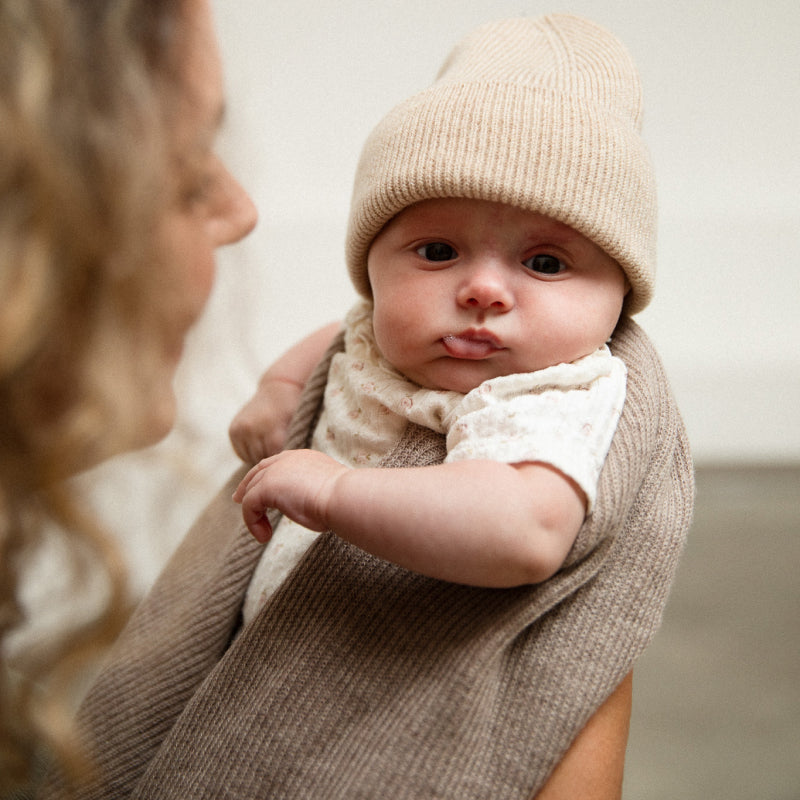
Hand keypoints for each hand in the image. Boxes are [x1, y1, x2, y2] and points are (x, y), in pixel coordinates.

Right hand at [228, 377, 302, 462]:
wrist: (278, 388)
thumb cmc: (293, 410)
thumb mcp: (298, 427)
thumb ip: (292, 447)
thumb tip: (288, 469)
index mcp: (272, 431)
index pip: (275, 459)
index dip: (282, 462)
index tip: (288, 463)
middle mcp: (253, 430)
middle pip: (262, 460)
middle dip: (271, 459)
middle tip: (280, 455)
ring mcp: (241, 430)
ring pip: (250, 458)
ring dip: (259, 456)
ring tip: (271, 447)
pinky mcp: (233, 430)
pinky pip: (242, 453)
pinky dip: (250, 452)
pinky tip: (260, 443)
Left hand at [232, 449, 347, 542]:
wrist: (344, 497)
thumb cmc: (343, 500)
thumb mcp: (326, 491)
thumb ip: (312, 492)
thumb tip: (311, 506)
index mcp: (303, 457)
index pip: (276, 464)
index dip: (264, 476)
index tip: (257, 489)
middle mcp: (287, 459)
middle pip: (258, 471)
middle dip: (247, 486)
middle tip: (238, 500)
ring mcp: (275, 471)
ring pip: (252, 491)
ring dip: (254, 515)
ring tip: (262, 533)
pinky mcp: (266, 486)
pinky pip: (249, 506)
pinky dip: (253, 523)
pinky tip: (264, 536)